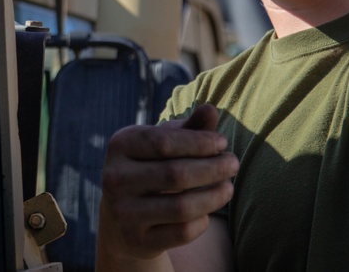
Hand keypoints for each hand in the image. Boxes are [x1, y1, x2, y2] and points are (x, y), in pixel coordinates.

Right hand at [96, 104, 238, 265]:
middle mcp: (115, 178)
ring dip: (214, 196)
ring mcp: (124, 212)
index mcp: (120, 145)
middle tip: (234, 164)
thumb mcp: (165, 143)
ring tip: (228, 187)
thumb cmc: (151, 166)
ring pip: (181, 207)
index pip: (164, 142)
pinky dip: (201, 221)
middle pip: (175, 175)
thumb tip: (211, 109)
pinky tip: (207, 212)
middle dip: (213, 168)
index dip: (199, 142)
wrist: (122, 216)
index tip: (223, 143)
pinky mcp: (137, 240)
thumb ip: (190, 127)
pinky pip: (181, 232)